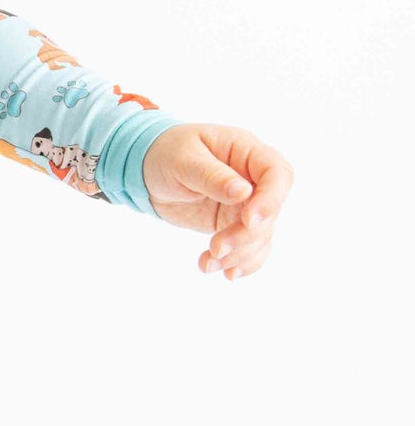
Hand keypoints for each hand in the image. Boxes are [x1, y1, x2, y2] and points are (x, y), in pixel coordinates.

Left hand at [142, 123, 293, 280]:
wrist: (147, 170)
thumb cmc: (165, 153)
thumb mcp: (182, 159)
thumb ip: (212, 175)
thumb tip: (244, 193)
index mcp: (246, 152)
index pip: (278, 174)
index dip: (271, 200)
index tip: (249, 221)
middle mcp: (253, 179)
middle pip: (269, 212)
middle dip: (245, 236)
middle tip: (215, 248)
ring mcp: (246, 203)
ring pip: (260, 235)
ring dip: (238, 255)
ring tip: (208, 264)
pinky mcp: (233, 223)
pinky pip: (249, 247)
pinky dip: (240, 262)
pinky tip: (226, 274)